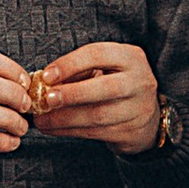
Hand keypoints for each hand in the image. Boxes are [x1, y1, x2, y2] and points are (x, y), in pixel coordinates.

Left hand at [30, 40, 163, 152]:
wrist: (147, 116)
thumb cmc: (115, 83)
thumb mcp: (105, 68)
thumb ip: (80, 71)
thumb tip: (43, 82)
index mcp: (130, 57)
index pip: (98, 54)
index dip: (70, 64)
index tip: (47, 75)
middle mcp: (139, 81)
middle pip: (105, 88)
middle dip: (72, 94)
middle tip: (46, 99)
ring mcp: (138, 109)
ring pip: (98, 115)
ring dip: (64, 118)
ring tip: (41, 119)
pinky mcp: (130, 131)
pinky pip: (95, 132)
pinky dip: (69, 131)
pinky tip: (53, 128)